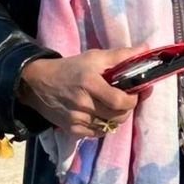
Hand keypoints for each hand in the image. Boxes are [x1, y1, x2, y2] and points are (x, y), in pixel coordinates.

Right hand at [17, 47, 146, 136]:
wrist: (37, 83)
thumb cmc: (70, 68)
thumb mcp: (94, 57)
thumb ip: (121, 55)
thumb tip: (146, 49)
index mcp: (90, 83)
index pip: (120, 101)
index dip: (133, 100)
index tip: (136, 93)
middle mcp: (83, 103)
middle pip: (117, 117)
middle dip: (127, 110)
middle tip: (125, 100)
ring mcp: (77, 119)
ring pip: (109, 127)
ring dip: (116, 118)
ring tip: (112, 107)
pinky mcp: (72, 130)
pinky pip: (97, 134)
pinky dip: (103, 126)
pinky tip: (99, 114)